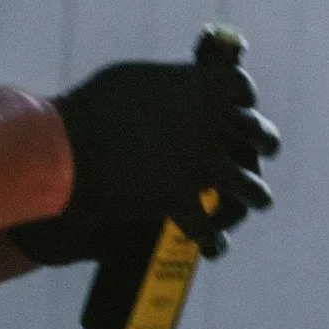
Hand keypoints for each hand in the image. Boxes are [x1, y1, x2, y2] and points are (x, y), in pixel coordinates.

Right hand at [34, 53, 279, 245]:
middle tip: (264, 149)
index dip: (243, 98)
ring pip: (249, 187)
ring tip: (257, 200)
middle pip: (259, 136)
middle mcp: (215, 124)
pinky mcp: (183, 199)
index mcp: (205, 85)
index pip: (241, 89)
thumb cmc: (92, 107)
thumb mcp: (136, 81)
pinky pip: (208, 227)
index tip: (242, 105)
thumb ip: (171, 87)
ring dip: (254, 196)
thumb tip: (181, 88)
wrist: (64, 147)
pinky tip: (215, 247)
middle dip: (264, 144)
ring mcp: (204, 164)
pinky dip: (212, 240)